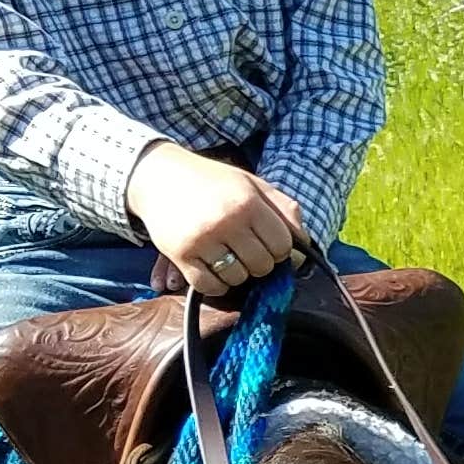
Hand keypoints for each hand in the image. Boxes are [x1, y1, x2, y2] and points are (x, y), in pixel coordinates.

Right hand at [129, 143, 306, 295]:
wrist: (159, 176)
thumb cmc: (211, 181)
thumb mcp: (251, 183)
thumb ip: (282, 207)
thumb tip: (305, 241)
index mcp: (248, 202)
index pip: (283, 245)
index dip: (279, 250)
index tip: (266, 243)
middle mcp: (228, 220)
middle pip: (262, 265)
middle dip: (258, 262)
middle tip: (243, 249)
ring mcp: (204, 239)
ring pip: (238, 279)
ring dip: (236, 273)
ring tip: (226, 255)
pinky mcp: (182, 254)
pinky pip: (211, 287)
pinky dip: (216, 284)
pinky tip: (212, 267)